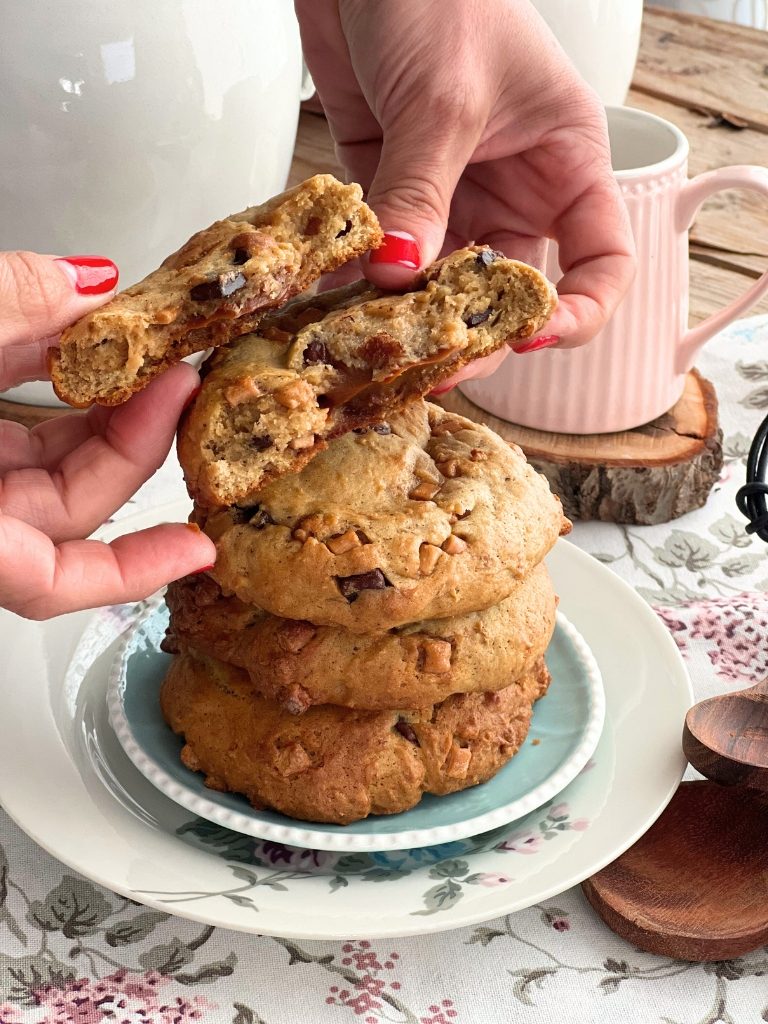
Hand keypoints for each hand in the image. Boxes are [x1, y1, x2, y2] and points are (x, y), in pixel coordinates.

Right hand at [0, 252, 214, 618]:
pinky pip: (27, 435)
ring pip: (51, 465)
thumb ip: (6, 310)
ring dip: (107, 412)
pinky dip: (67, 399)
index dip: (129, 572)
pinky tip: (102, 359)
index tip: (199, 550)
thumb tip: (91, 284)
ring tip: (152, 359)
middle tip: (183, 383)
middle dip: (137, 443)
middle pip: (71, 506)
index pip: (48, 580)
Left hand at [295, 0, 634, 382]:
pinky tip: (335, 300)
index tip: (529, 339)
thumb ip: (421, 190)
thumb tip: (398, 277)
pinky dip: (359, 275)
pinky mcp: (390, 184)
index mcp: (564, 162)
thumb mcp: (443, 97)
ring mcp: (448, 189)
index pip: (599, 261)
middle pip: (506, 287)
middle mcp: (512, 186)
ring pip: (437, 278)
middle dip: (473, 331)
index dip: (576, 311)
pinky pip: (382, 247)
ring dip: (406, 313)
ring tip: (373, 342)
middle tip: (432, 363)